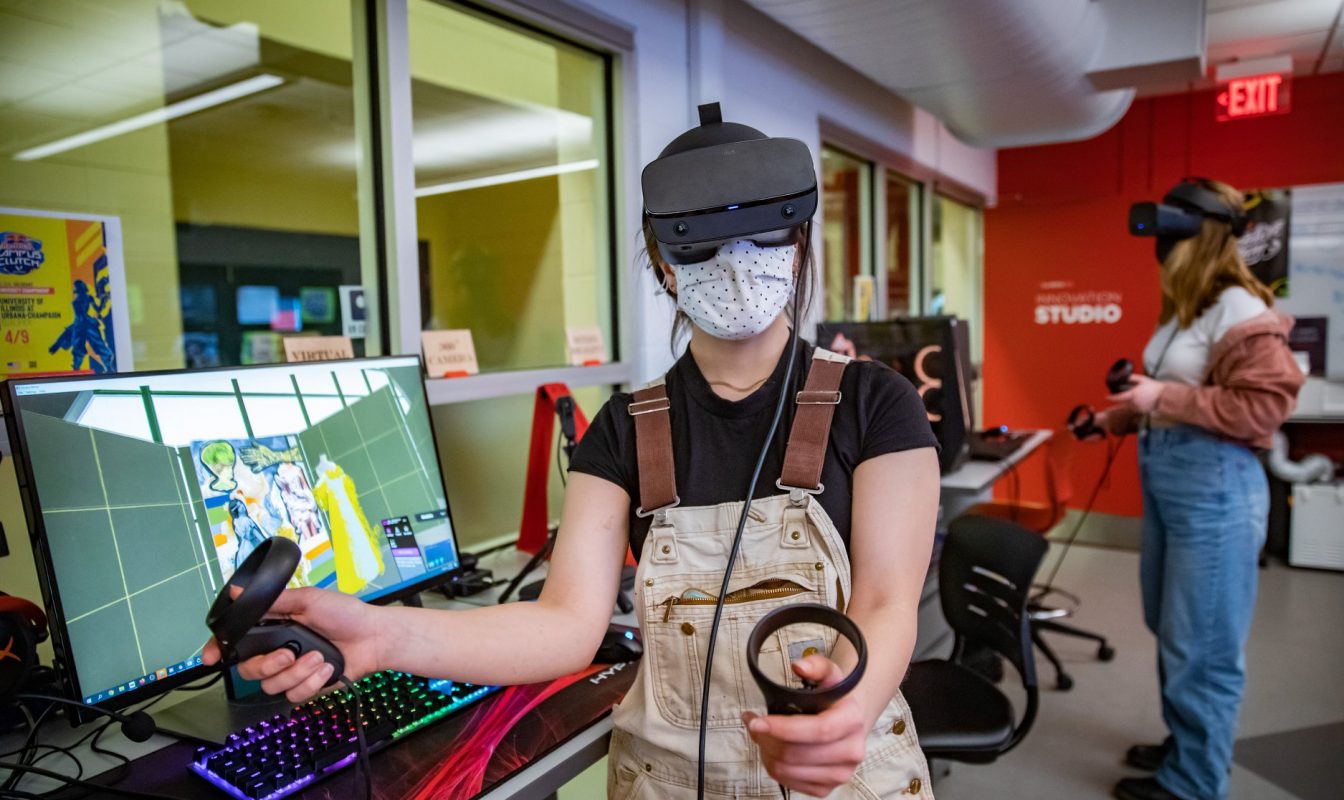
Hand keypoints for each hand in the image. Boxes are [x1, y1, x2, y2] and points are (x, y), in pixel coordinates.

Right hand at [202, 587, 383, 702]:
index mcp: (274, 627)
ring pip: (271, 685)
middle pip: (249, 670)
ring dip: (297, 672)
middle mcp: (278, 650)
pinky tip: (326, 669)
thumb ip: (272, 601)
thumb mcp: (307, 600)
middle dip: (268, 664)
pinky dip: (312, 682)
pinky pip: (294, 694)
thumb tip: (238, 591)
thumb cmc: (344, 613)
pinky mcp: (307, 686)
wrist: (373, 637)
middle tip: (288, 654)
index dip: (218, 649)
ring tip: (318, 657)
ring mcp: (292, 670)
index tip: (209, 657)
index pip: (238, 641)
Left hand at [742, 655, 867, 796]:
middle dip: (766, 739)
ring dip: (765, 751)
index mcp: (852, 721)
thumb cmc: (834, 698)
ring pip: (787, 770)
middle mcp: (851, 752)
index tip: (757, 721)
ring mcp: (839, 774)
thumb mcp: (829, 674)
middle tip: (754, 723)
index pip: (817, 730)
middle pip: (796, 754)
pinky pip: (787, 783)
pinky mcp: (825, 789)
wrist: (849, 722)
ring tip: (761, 734)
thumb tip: (799, 666)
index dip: (784, 728)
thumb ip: (815, 665)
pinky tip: (771, 748)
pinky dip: (772, 766)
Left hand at [1109, 374, 1164, 413]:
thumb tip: (1125, 377)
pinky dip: (1135, 406)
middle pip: (1123, 403)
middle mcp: (1134, 403)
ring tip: (1139, 398)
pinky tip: (1142, 402)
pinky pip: (1135, 409)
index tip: (1107, 397)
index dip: (1112, 397)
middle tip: (1127, 396)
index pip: (1119, 397)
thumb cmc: (1154, 388)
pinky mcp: (1142, 412)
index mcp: (1133, 395)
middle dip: (1123, 400)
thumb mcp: (1143, 380)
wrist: (1165, 397)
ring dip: (1129, 403)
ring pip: (1129, 406)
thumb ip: (1133, 378)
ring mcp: (1138, 408)